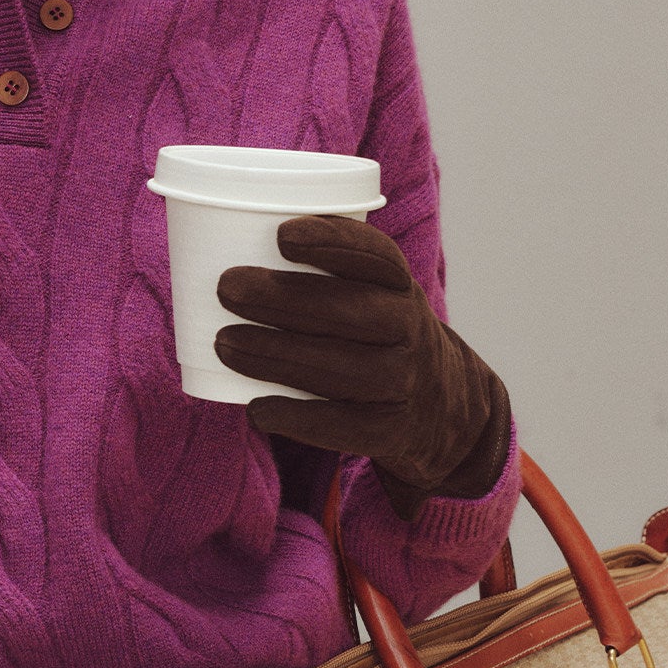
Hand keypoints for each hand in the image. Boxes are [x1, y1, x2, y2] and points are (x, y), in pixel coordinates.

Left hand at [214, 216, 511, 520]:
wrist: (443, 408)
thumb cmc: (377, 337)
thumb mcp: (375, 296)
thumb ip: (325, 274)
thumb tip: (224, 245)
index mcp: (401, 287)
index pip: (376, 258)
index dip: (332, 242)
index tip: (282, 236)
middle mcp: (411, 331)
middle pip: (349, 311)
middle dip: (283, 298)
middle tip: (227, 287)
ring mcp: (403, 383)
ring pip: (339, 368)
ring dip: (275, 354)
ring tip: (224, 342)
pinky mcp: (390, 431)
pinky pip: (341, 425)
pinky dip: (295, 417)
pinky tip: (257, 409)